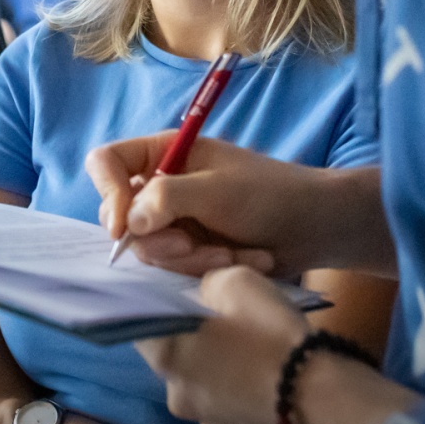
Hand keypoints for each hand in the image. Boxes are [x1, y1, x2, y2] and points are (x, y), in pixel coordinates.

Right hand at [89, 135, 369, 276]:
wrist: (316, 227)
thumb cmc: (270, 194)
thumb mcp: (216, 191)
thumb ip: (166, 200)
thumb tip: (129, 223)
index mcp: (165, 154)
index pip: (108, 164)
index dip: (108, 193)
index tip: (124, 227)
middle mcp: (162, 185)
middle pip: (122, 216)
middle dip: (157, 239)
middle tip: (189, 245)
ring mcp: (175, 220)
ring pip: (150, 249)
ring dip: (189, 258)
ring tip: (229, 254)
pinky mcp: (190, 250)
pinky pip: (175, 268)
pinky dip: (205, 269)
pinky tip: (240, 260)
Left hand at [137, 267, 309, 423]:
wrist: (324, 397)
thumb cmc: (272, 335)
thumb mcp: (235, 280)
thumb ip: (204, 284)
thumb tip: (200, 295)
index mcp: (166, 357)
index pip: (141, 322)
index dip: (160, 303)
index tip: (183, 293)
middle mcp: (176, 395)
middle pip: (174, 354)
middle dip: (196, 335)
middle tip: (229, 317)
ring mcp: (207, 421)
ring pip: (203, 380)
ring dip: (220, 363)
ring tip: (254, 346)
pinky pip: (230, 400)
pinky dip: (241, 386)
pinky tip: (266, 372)